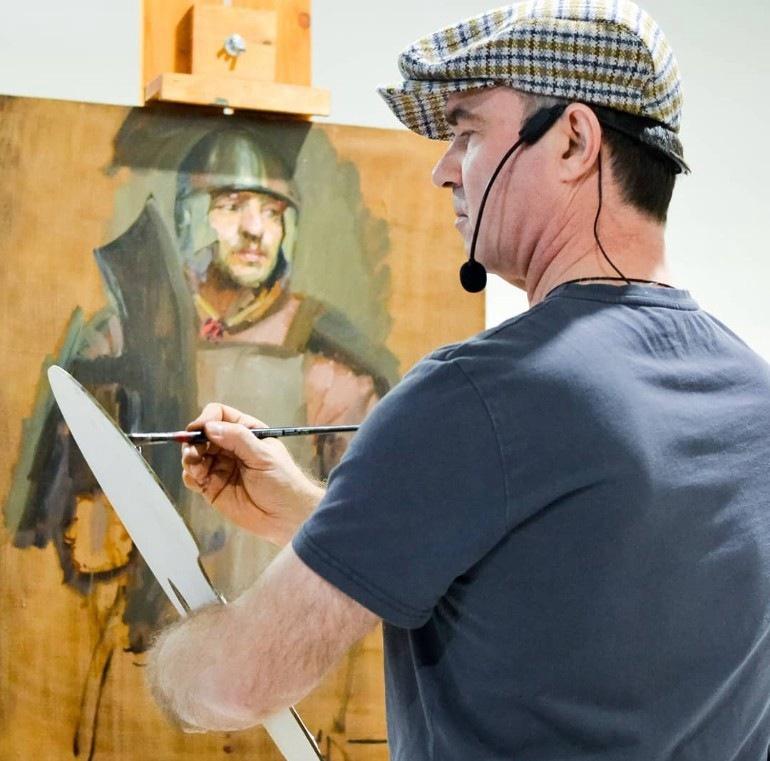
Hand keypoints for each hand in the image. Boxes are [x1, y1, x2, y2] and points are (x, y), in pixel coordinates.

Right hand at [181, 404, 324, 545]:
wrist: (285, 516)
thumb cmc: (282, 481)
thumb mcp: (263, 456)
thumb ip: (238, 439)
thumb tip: (209, 427)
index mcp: (246, 432)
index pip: (219, 415)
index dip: (207, 419)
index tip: (200, 429)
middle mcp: (229, 446)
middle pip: (201, 434)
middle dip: (194, 440)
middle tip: (194, 452)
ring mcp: (219, 466)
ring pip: (194, 454)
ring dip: (189, 458)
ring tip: (196, 467)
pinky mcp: (212, 486)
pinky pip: (192, 476)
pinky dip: (189, 475)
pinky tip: (198, 479)